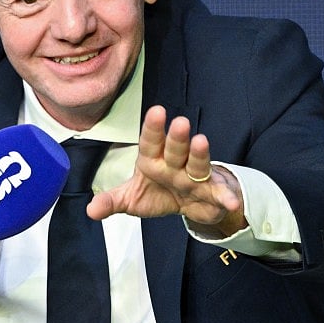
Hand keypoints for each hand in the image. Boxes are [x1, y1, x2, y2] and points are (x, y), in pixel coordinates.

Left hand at [87, 105, 246, 235]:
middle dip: (177, 138)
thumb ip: (113, 201)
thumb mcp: (132, 199)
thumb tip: (91, 210)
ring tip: (201, 141)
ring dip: (199, 154)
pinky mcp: (212, 193)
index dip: (153, 129)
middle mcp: (175, 164)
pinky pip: (219, 194)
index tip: (156, 111)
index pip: (151, 142)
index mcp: (154, 160)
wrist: (189, 205)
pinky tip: (232, 201)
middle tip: (180, 123)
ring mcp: (195, 177)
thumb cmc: (159, 193)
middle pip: (176, 150)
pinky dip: (227, 197)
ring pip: (197, 164)